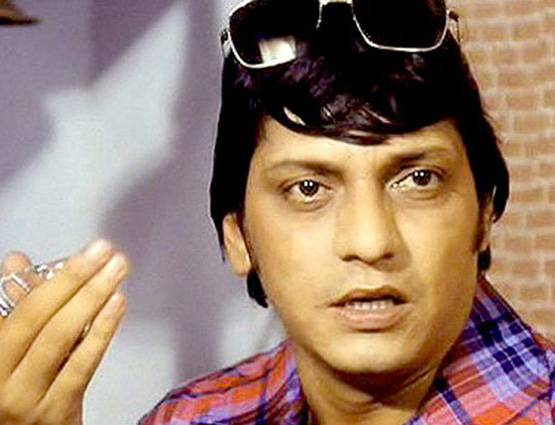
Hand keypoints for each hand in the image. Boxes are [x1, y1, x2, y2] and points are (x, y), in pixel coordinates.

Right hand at [0, 240, 128, 424]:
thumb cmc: (18, 390)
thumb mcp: (12, 348)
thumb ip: (19, 307)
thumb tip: (17, 261)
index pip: (21, 310)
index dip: (55, 277)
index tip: (86, 253)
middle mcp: (0, 378)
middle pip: (37, 318)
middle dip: (74, 279)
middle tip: (104, 252)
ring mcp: (27, 398)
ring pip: (60, 338)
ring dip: (92, 297)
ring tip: (116, 270)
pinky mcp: (56, 412)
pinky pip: (81, 365)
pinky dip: (101, 331)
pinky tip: (116, 305)